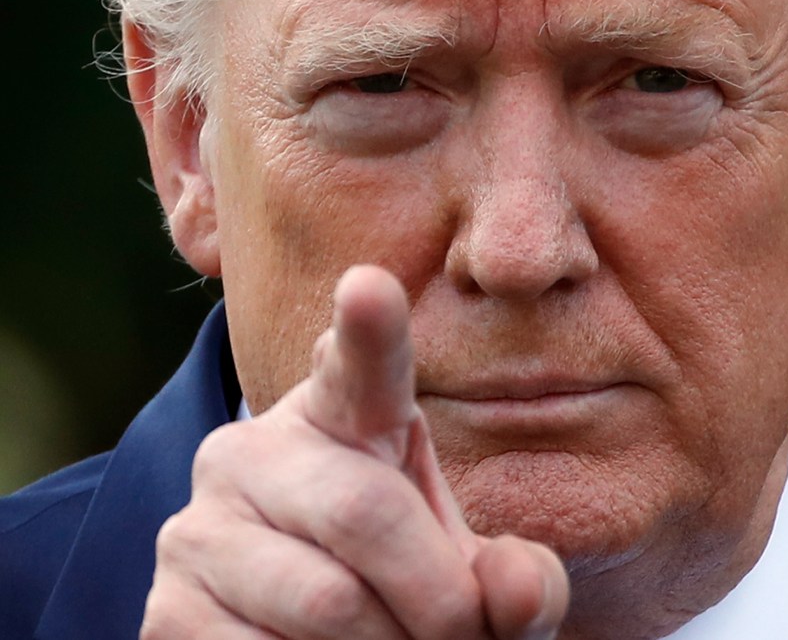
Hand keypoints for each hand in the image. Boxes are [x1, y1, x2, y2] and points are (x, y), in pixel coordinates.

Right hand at [140, 265, 569, 638]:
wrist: (306, 636)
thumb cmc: (405, 582)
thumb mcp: (467, 571)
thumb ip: (513, 580)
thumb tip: (515, 593)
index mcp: (341, 417)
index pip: (360, 366)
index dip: (368, 329)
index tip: (370, 286)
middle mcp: (255, 451)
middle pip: (365, 512)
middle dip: (439, 599)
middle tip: (461, 635)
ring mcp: (200, 529)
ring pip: (328, 601)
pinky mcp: (168, 612)